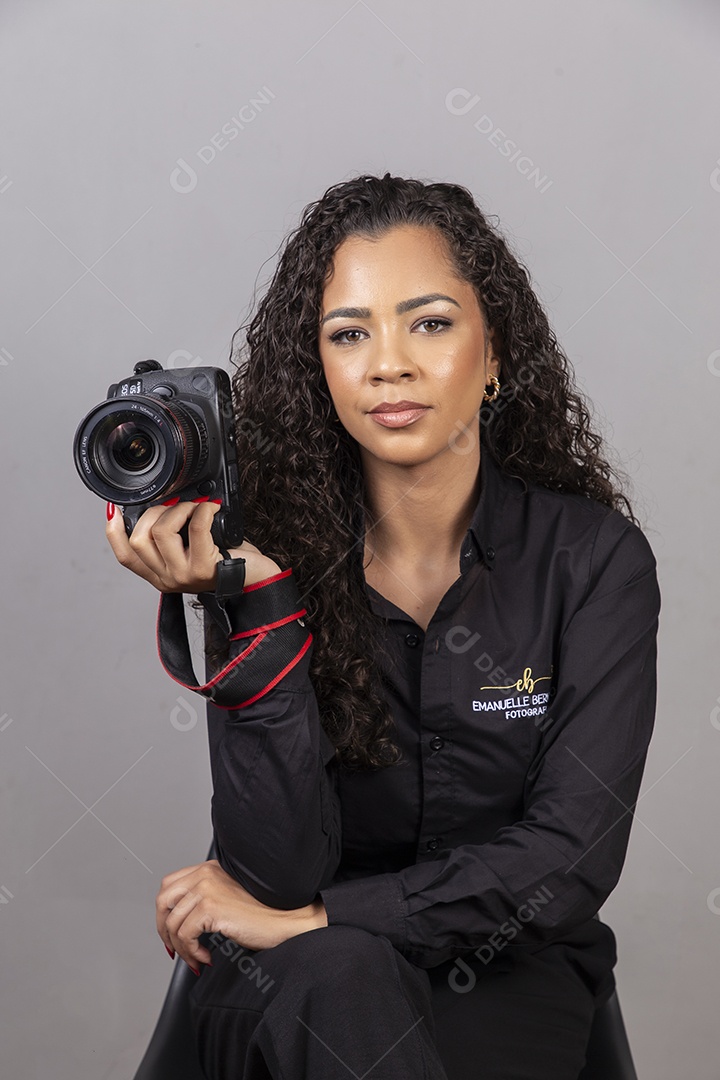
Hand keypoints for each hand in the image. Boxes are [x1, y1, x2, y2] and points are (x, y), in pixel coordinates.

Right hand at [105, 500, 281, 592]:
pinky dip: (203, 510)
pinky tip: (212, 509)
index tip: (114, 511)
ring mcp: (183, 576)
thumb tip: (160, 504)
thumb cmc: (227, 560)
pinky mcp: (204, 568)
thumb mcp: (192, 550)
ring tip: (197, 508)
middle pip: (139, 539)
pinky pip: (195, 527)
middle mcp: (167, 579)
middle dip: (156, 511)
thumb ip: (172, 537)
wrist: (257, 579)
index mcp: (159, 575)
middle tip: (179, 506)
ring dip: (180, 509)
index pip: (124, 556)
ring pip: (162, 532)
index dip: (114, 532)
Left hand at [156, 858, 327, 973]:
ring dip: (182, 949)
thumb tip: (177, 922)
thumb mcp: (226, 897)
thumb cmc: (261, 913)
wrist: (285, 920)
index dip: (165, 913)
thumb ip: (204, 899)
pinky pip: (184, 936)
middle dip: (164, 929)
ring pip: (173, 924)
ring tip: (198, 958)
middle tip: (175, 949)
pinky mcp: (211, 908)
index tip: (171, 933)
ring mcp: (207, 889)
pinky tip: (207, 957)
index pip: (170, 886)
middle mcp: (205, 874)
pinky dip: (192, 952)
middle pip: (163, 900)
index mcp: (208, 868)